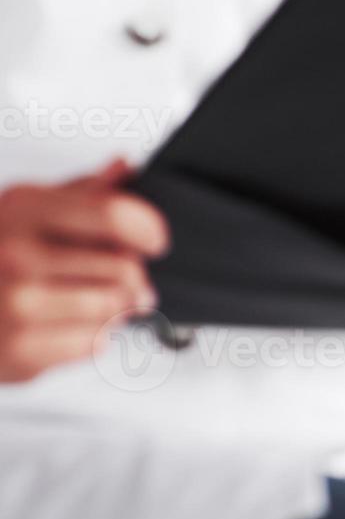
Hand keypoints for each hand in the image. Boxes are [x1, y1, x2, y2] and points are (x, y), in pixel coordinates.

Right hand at [0, 158, 168, 382]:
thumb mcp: (23, 208)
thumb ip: (80, 191)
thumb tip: (125, 167)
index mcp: (21, 209)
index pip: (115, 216)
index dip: (149, 230)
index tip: (155, 240)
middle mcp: (16, 254)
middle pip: (124, 268)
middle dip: (134, 276)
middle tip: (126, 280)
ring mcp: (17, 304)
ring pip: (116, 308)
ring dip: (118, 308)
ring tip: (97, 301)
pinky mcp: (19, 351)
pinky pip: (96, 343)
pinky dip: (93, 337)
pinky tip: (66, 323)